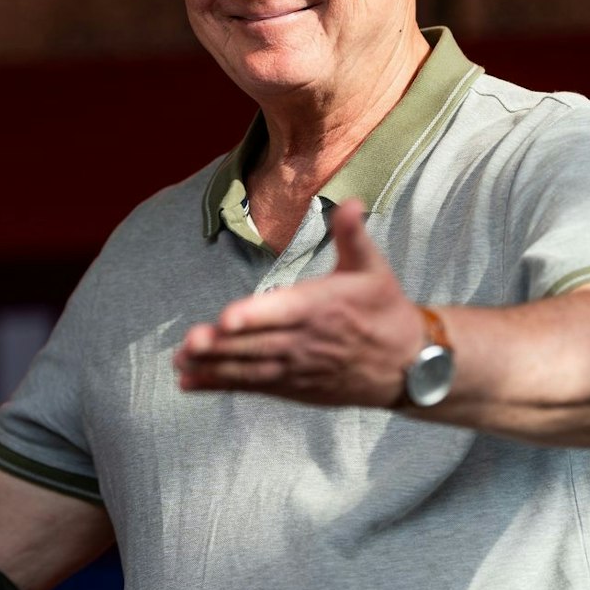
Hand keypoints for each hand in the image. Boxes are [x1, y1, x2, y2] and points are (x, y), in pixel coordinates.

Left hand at [174, 199, 427, 406]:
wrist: (408, 366)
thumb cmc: (385, 310)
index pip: (284, 311)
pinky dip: (220, 385)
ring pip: (251, 368)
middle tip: (190, 342)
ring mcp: (298, 368)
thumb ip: (354, 236)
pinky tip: (189, 382)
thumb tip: (351, 202)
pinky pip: (252, 387)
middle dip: (223, 345)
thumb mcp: (374, 269)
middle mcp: (307, 340)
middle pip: (259, 344)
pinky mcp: (293, 387)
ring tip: (180, 362)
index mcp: (322, 307)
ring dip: (214, 367)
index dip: (255, 315)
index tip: (227, 318)